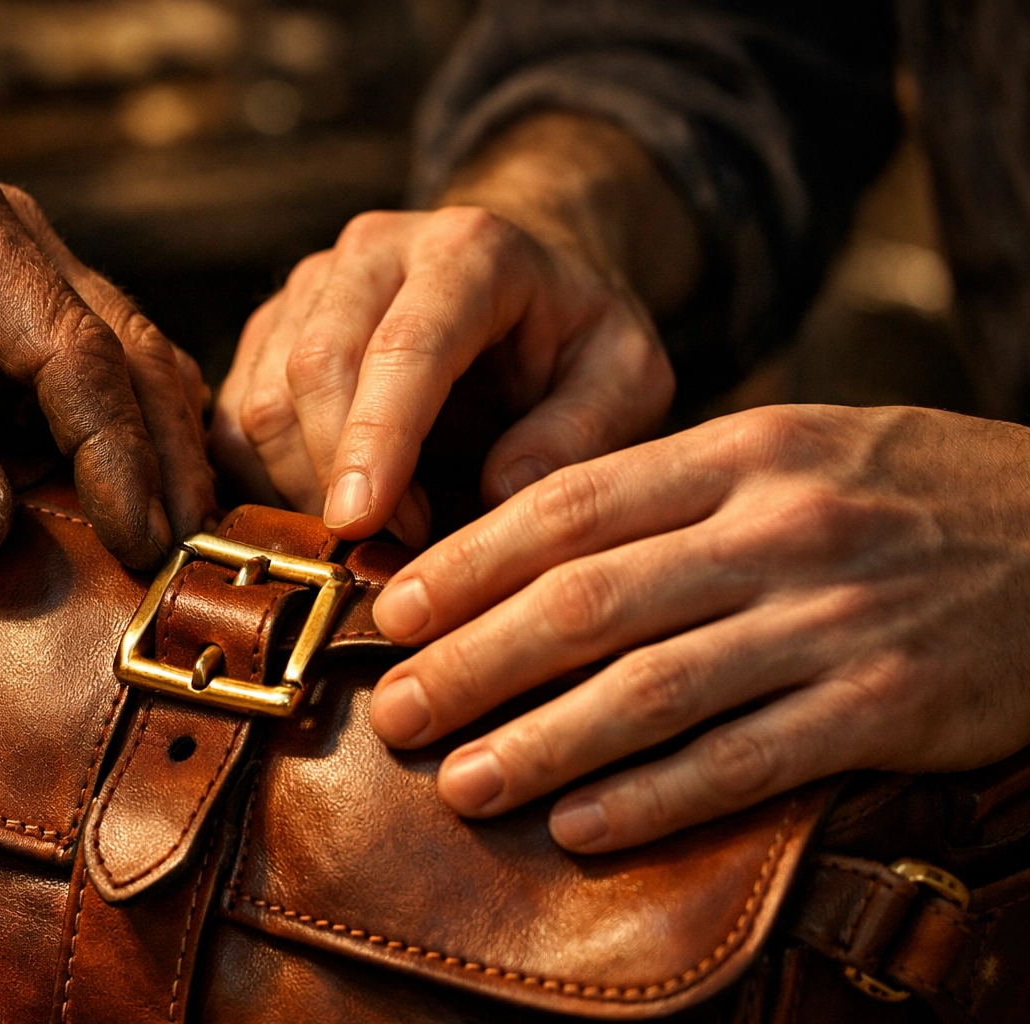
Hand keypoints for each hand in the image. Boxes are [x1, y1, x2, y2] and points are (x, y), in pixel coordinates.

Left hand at [0, 157, 212, 566]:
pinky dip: (115, 439)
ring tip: (174, 535)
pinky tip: (124, 496)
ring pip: (128, 363)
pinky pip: (83, 382)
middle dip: (169, 454)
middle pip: (132, 351)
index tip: (138, 538)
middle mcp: (18, 247)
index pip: (79, 350)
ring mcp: (20, 280)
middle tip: (189, 549)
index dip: (117, 452)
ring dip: (157, 447)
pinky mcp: (4, 322)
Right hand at [210, 114, 692, 545]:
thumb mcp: (626, 377)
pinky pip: (236, 418)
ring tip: (371, 535)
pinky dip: (266, 481)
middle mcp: (374, 250)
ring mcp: (310, 286)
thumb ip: (579, 432)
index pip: (405, 345)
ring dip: (300, 487)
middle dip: (334, 475)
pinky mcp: (270, 329)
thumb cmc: (574, 343)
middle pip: (313, 367)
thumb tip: (500, 498)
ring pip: (262, 397)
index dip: (377, 439)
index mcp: (469, 250)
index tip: (362, 524)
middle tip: (383, 553)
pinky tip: (325, 513)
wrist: (521, 289)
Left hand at [369, 404, 1029, 851]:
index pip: (567, 508)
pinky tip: (582, 825)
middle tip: (396, 709)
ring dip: (541, 744)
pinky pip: (744, 762)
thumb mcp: (789, 452)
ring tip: (461, 781)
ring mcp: (831, 620)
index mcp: (739, 454)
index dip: (467, 564)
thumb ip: (669, 492)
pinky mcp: (883, 705)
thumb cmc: (901, 492)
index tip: (395, 609)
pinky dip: (654, 798)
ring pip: (651, 691)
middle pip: (586, 603)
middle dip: (473, 662)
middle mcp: (777, 531)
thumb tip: (522, 543)